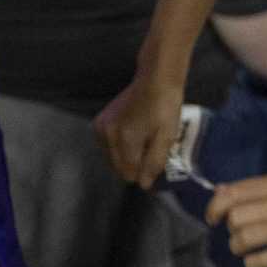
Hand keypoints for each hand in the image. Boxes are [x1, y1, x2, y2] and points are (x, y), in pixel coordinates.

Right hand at [95, 69, 186, 190]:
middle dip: (134, 165)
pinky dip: (119, 147)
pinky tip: (132, 137)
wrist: (155, 81)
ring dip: (126, 157)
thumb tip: (144, 185)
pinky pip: (107, 147)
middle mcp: (108, 135)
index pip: (129, 173)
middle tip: (150, 151)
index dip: (144, 173)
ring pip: (112, 159)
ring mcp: (101, 128)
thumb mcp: (167, 137)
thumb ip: (154, 163)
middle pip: (118, 168)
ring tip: (142, 142)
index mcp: (125, 139)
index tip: (155, 163)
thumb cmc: (165, 107)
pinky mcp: (99, 123)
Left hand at [206, 175, 266, 266]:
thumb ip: (255, 191)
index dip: (215, 207)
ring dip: (238, 248)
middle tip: (239, 236)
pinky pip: (262, 260)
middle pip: (236, 217)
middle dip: (231, 230)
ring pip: (246, 237)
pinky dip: (252, 263)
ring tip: (245, 250)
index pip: (234, 192)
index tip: (212, 219)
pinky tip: (256, 262)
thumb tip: (218, 191)